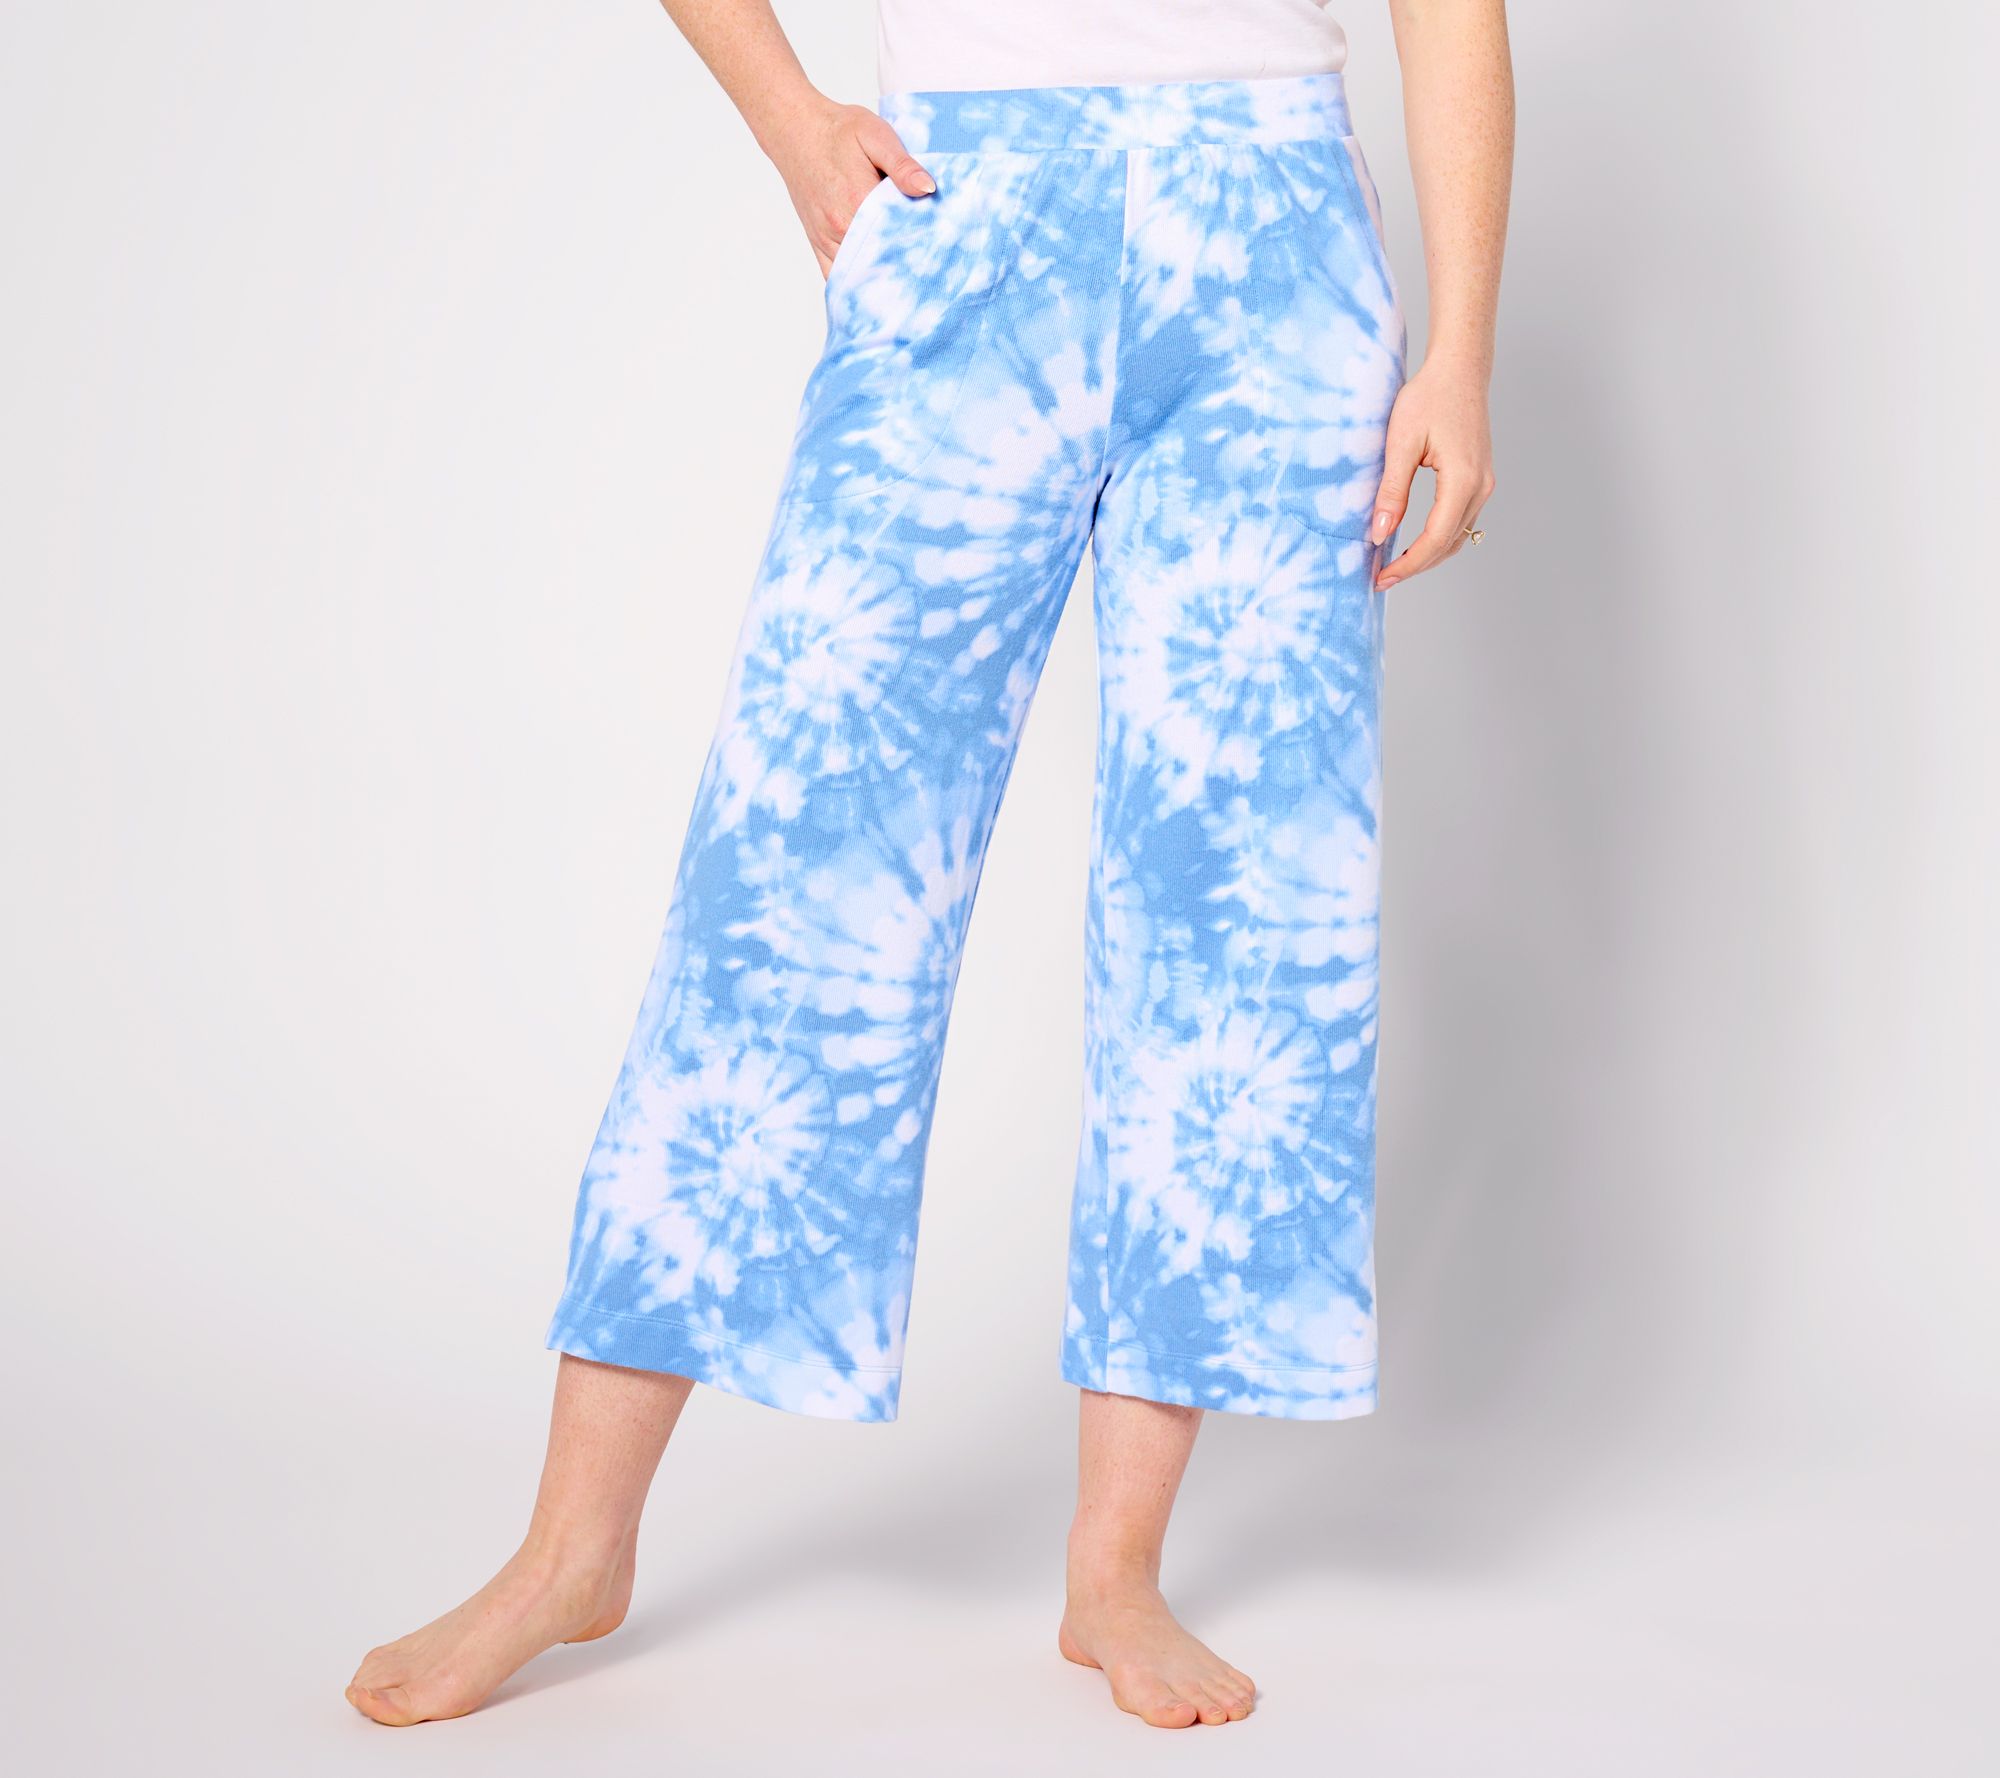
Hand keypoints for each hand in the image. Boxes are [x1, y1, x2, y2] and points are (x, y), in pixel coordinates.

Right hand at [762, 95, 935, 277]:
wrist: (795, 128)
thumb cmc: (837, 129)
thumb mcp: (875, 134)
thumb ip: (902, 165)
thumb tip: (929, 189)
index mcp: (857, 202)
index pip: (899, 237)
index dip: (922, 246)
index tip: (943, 250)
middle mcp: (839, 228)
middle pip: (881, 262)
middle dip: (906, 268)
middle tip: (932, 271)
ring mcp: (826, 239)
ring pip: (858, 275)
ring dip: (881, 279)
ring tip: (909, 281)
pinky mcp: (818, 243)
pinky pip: (835, 277)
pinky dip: (856, 284)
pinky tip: (875, 288)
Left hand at [1369, 360, 1496, 588]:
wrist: (1460, 370)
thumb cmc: (1429, 397)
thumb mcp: (1401, 443)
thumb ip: (1391, 491)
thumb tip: (1379, 533)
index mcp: (1463, 481)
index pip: (1435, 539)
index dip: (1408, 564)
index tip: (1381, 578)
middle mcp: (1481, 488)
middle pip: (1448, 545)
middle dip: (1415, 566)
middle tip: (1381, 578)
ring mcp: (1484, 485)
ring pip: (1457, 537)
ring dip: (1427, 555)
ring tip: (1394, 565)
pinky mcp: (1479, 480)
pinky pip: (1459, 521)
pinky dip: (1437, 538)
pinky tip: (1413, 542)